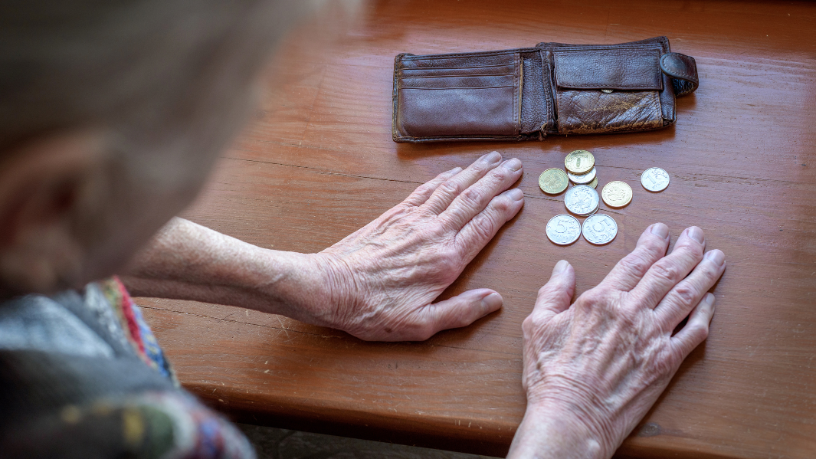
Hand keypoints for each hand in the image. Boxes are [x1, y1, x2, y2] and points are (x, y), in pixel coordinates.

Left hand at [313, 151, 523, 340]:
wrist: (330, 287)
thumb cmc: (372, 310)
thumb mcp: (421, 325)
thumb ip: (461, 312)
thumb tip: (495, 300)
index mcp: (446, 260)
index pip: (484, 226)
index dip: (504, 208)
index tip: (520, 195)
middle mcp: (433, 233)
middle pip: (473, 199)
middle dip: (497, 180)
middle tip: (515, 165)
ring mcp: (413, 220)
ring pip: (452, 188)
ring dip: (475, 172)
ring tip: (492, 159)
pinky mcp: (394, 215)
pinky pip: (426, 190)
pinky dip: (444, 178)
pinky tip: (455, 171)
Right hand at [508, 224, 724, 458]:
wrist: (571, 417)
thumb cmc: (550, 375)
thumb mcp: (538, 325)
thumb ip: (553, 292)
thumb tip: (564, 268)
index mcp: (601, 300)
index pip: (634, 262)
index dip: (652, 242)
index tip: (662, 231)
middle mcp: (632, 313)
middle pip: (667, 273)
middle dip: (686, 249)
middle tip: (697, 235)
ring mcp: (653, 337)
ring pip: (686, 296)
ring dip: (704, 273)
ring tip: (716, 257)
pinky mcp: (666, 363)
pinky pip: (694, 332)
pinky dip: (705, 313)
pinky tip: (710, 300)